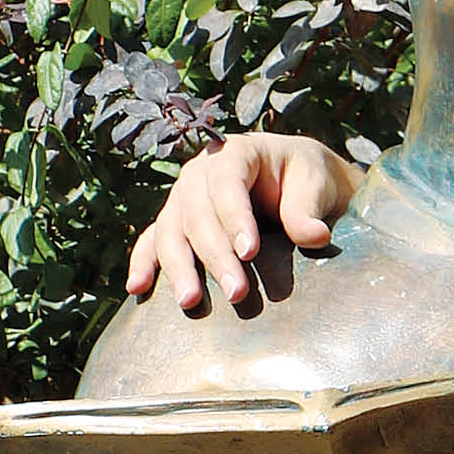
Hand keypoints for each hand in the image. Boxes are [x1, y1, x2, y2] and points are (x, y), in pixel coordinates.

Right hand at [123, 134, 360, 311]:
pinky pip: (154, 240)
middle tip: (237, 292)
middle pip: (197, 215)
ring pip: (171, 231)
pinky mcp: (177, 222)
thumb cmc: (305, 179)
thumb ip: (308, 210)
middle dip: (215, 256)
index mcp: (234, 153)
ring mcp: (183, 198)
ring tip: (190, 301)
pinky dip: (144, 263)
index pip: (227, 184)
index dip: (235, 218)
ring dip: (179, 268)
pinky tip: (137, 288)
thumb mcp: (316, 186)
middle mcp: (199, 174)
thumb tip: (314, 237)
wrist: (296, 181)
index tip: (249, 252)